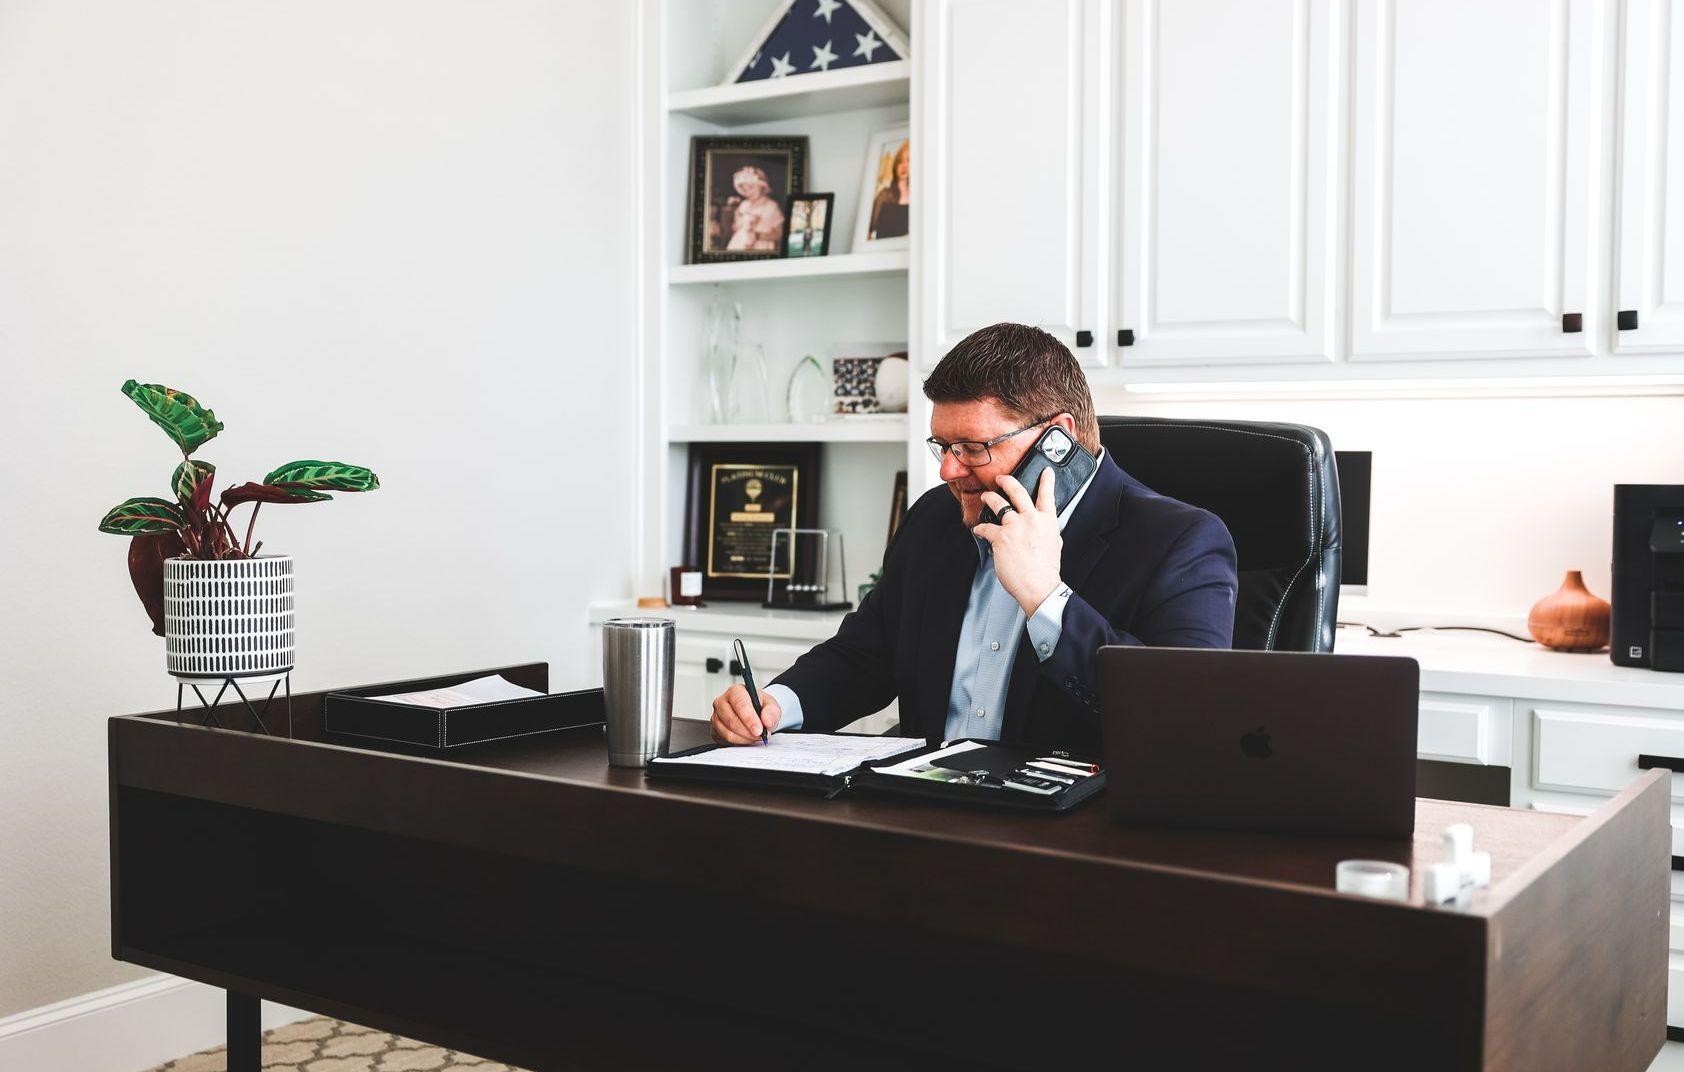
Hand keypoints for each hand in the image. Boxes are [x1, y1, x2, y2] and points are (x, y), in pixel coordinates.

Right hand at [709, 684, 781, 744]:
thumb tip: (767, 721)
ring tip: (755, 736)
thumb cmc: (759, 706)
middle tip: (760, 735)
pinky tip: (747, 738)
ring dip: (745, 738)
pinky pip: (725, 739)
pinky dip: (739, 742)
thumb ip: (772, 712)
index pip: (739, 703)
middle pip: (732, 720)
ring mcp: (716, 716)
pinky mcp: (714, 728)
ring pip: (728, 732)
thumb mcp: (771, 705)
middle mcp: (722, 702)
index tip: (759, 729)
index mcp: (735, 691)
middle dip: (748, 731)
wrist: (753, 712)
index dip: (749, 718)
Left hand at [975, 468, 1063, 615]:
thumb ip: (1046, 531)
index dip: (1047, 481)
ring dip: (989, 499)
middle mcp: (1031, 519)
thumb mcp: (1054, 544)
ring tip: (985, 498)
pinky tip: (978, 529)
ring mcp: (1015, 526)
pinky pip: (986, 527)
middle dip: (1007, 481)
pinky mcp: (1001, 537)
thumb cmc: (1046, 570)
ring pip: (998, 503)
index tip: (1046, 472)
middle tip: (1001, 478)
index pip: (1047, 495)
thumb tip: (1042, 529)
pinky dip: (980, 528)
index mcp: (1047, 521)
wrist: (1039, 586)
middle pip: (1017, 491)